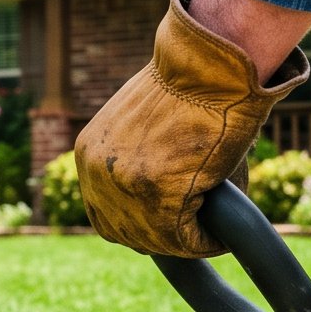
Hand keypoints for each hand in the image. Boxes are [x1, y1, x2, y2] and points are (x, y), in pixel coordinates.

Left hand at [75, 0, 308, 256]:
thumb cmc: (194, 89)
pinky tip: (219, 237)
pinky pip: (183, 240)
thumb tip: (167, 201)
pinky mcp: (160, 198)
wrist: (213, 68)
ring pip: (154, 240)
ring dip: (184, 242)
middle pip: (123, 231)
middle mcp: (97, 172)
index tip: (172, 221)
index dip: (141, 222)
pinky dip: (205, 243)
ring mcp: (125, 187)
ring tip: (208, 234)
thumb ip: (144, 162)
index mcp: (91, 153)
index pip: (104, 210)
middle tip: (192, 233)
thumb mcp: (149, 126)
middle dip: (160, 236)